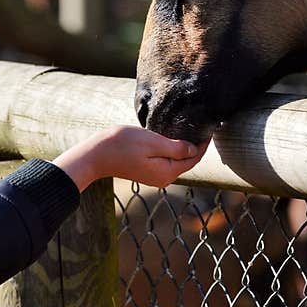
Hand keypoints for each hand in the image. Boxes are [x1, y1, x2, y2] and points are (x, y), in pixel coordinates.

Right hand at [52, 126, 208, 190]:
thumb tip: (194, 150)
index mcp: (168, 172)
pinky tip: (173, 139)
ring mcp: (155, 176)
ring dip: (185, 148)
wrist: (96, 155)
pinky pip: (167, 161)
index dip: (204, 144)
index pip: (194, 158)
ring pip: (177, 161)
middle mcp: (164, 178)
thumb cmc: (123, 145)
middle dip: (197, 146)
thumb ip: (176, 147)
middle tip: (204, 128)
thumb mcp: (153, 142)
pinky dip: (173, 151)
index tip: (210, 129)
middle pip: (187, 162)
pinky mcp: (147, 172)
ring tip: (192, 131)